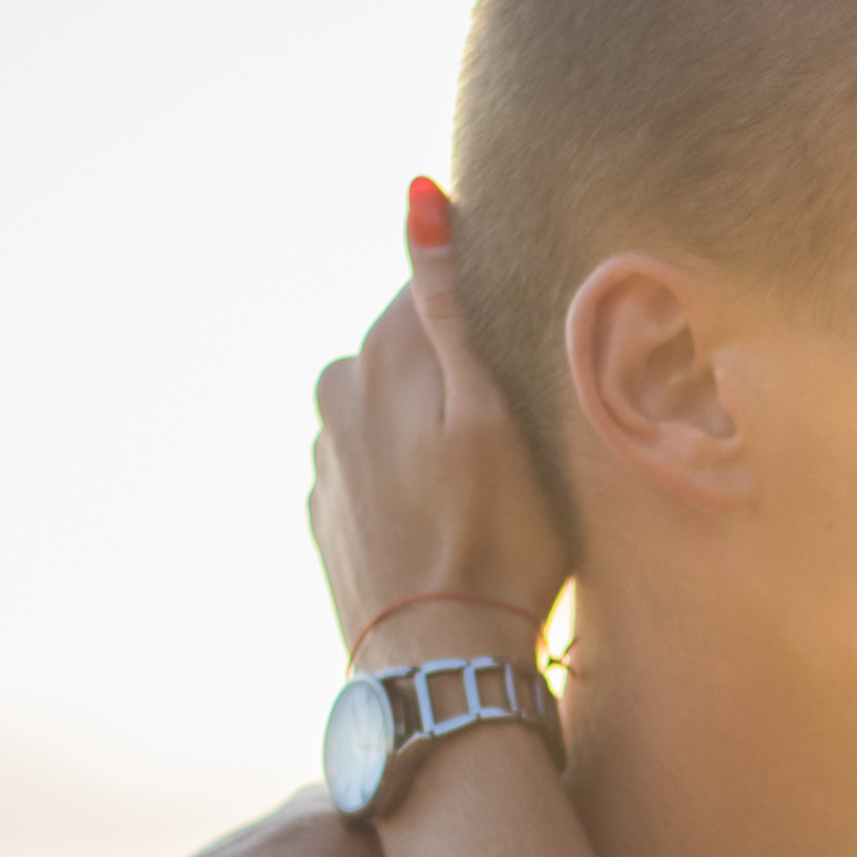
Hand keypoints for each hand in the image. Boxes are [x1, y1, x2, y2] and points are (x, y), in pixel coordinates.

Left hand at [311, 181, 569, 663]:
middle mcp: (335, 396)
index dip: (493, 321)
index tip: (532, 367)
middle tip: (524, 434)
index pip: (434, 294)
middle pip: (412, 352)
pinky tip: (452, 520)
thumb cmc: (495, 537)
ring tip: (492, 485)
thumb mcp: (493, 409)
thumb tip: (419, 195)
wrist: (439, 660)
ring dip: (436, 429)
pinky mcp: (326, 514)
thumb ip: (451, 302)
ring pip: (394, 411)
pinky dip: (413, 480)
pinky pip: (378, 468)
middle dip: (460, 377)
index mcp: (378, 357)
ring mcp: (324, 460)